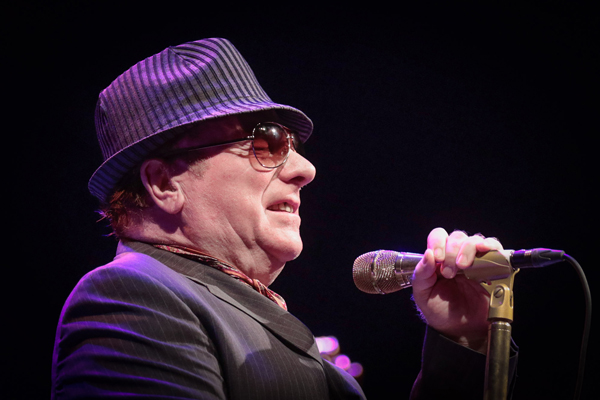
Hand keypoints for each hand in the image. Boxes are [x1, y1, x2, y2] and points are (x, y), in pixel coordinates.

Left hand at [411, 227, 503, 352]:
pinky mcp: (492, 268)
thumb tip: (428, 254)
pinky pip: (495, 249)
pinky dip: (491, 247)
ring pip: (475, 240)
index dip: (438, 242)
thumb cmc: (440, 311)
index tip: (437, 258)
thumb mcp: (422, 294)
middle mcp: (456, 256)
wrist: (461, 330)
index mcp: (438, 259)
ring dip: (469, 249)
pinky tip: (485, 254)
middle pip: (457, 237)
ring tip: (465, 267)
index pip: (438, 236)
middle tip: (450, 273)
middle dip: (452, 251)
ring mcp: (475, 261)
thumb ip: (421, 274)